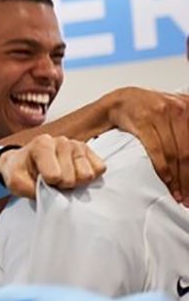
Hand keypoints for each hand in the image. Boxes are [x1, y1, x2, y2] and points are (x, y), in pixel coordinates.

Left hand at [0, 134, 105, 198]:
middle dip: (61, 185)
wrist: (23, 163)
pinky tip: (74, 173)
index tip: (40, 180)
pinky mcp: (89, 151)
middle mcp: (61, 141)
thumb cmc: (20, 172)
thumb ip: (31, 189)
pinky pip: (99, 169)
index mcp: (42, 144)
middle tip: (52, 181)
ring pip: (87, 175)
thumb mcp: (14, 182)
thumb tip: (55, 197)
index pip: (54, 176)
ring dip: (75, 182)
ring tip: (62, 177)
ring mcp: (77, 145)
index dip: (48, 184)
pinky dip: (88, 178)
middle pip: (72, 178)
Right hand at [104, 87, 188, 203]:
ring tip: (177, 194)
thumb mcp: (173, 118)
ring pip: (176, 153)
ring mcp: (161, 113)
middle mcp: (179, 109)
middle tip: (188, 198)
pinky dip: (163, 168)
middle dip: (188, 179)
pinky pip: (157, 149)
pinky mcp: (143, 120)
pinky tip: (166, 180)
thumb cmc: (146, 113)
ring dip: (177, 178)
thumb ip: (184, 131)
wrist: (119, 102)